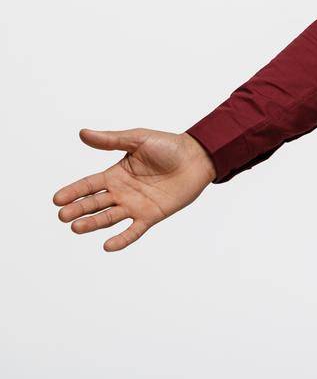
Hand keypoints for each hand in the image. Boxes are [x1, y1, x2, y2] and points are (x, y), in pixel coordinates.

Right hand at [53, 129, 215, 250]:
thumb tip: (83, 133)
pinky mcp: (151, 215)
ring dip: (92, 223)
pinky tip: (108, 246)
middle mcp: (121, 192)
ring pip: (109, 218)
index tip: (57, 199)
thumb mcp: (137, 140)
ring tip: (76, 228)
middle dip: (78, 210)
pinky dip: (122, 239)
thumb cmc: (169, 146)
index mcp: (115, 174)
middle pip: (94, 203)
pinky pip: (134, 230)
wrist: (198, 157)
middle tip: (63, 216)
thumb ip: (111, 140)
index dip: (73, 192)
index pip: (89, 185)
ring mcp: (135, 205)